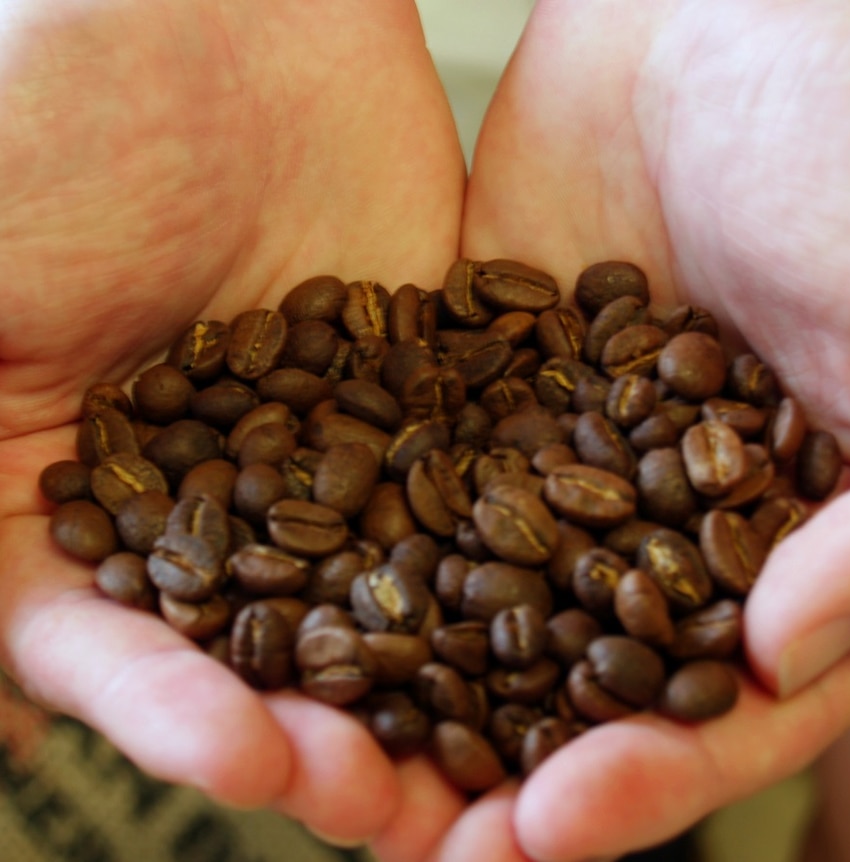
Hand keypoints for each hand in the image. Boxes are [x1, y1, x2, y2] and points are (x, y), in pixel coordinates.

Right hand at [0, 0, 463, 840]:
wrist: (210, 13)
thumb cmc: (52, 116)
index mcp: (64, 490)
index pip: (100, 641)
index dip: (159, 708)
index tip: (233, 757)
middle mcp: (196, 492)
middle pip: (249, 650)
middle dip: (307, 733)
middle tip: (371, 798)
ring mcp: (316, 455)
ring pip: (367, 599)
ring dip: (415, 689)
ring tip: (469, 770)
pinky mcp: (414, 404)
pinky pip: (457, 503)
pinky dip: (496, 572)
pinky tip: (545, 640)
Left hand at [369, 2, 849, 858]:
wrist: (729, 25)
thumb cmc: (848, 158)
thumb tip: (779, 651)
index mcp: (777, 539)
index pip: (710, 706)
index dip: (641, 778)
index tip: (551, 825)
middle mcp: (654, 517)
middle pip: (573, 680)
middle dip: (497, 771)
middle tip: (413, 845)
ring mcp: (555, 455)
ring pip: (475, 603)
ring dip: (408, 690)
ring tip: (330, 767)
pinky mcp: (473, 389)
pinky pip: (405, 486)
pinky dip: (354, 550)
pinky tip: (286, 614)